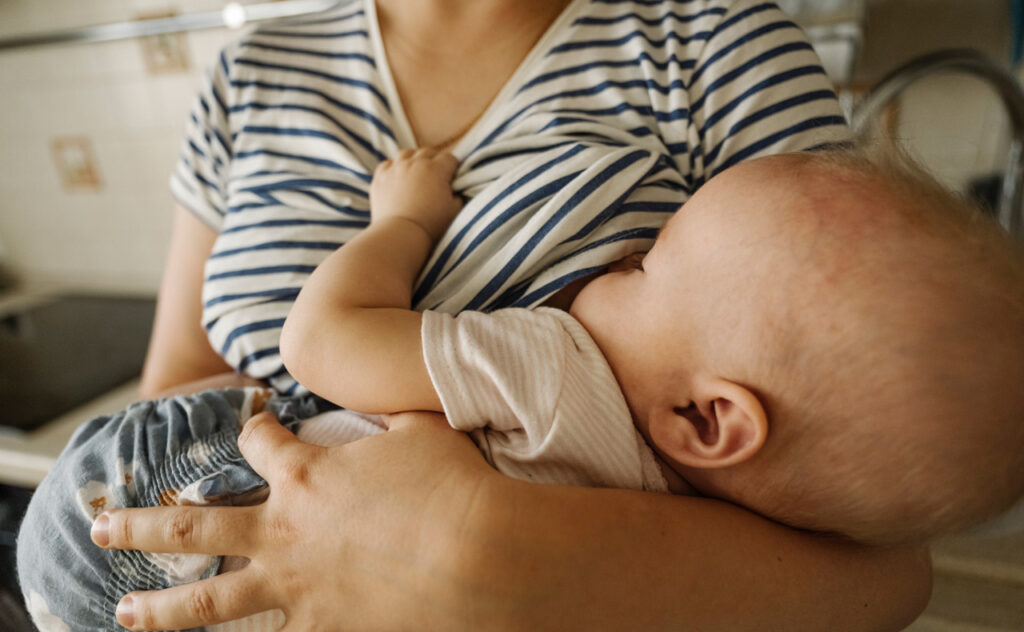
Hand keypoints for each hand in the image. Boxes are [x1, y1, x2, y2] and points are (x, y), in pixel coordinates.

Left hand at [91, 411, 497, 630]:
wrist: (480, 556)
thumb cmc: (453, 485)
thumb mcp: (423, 429)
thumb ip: (391, 413)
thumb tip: (389, 399)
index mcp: (305, 474)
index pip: (257, 441)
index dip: (253, 428)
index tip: (257, 423)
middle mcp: (284, 531)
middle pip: (191, 527)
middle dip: (140, 525)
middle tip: (102, 527)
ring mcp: (298, 587)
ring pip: (207, 603)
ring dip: (159, 609)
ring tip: (122, 615)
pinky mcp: (325, 629)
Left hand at [370, 148, 461, 241]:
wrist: (400, 236)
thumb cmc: (431, 226)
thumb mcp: (454, 211)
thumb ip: (458, 196)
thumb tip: (456, 191)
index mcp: (436, 169)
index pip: (450, 159)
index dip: (453, 168)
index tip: (453, 177)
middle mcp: (415, 163)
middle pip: (428, 152)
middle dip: (435, 160)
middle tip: (437, 175)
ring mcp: (395, 169)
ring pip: (407, 154)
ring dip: (414, 160)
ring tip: (416, 172)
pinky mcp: (380, 178)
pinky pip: (388, 164)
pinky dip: (394, 167)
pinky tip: (398, 177)